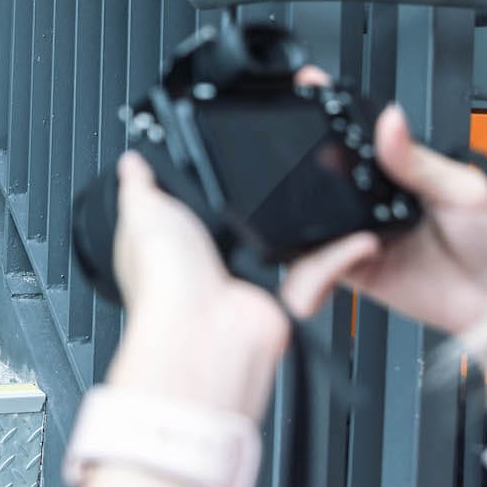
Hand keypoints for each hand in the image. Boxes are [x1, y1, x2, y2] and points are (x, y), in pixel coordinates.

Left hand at [107, 152, 374, 421]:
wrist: (201, 326)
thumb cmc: (163, 278)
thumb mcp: (142, 214)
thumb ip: (140, 186)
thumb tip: (132, 163)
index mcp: (180, 243)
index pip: (206, 207)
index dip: (219, 187)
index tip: (239, 160)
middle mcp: (217, 262)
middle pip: (256, 220)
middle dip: (275, 201)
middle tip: (289, 178)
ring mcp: (252, 278)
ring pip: (292, 242)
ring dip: (312, 226)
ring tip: (326, 198)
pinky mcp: (283, 293)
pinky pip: (319, 268)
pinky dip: (340, 253)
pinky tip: (354, 236)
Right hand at [283, 96, 486, 334]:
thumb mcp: (462, 188)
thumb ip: (417, 159)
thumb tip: (390, 120)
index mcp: (391, 171)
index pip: (347, 136)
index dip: (320, 111)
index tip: (308, 86)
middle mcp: (364, 202)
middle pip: (309, 182)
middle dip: (296, 177)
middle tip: (312, 177)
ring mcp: (353, 238)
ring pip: (300, 231)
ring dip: (313, 235)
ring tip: (360, 240)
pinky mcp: (351, 274)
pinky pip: (315, 270)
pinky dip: (324, 265)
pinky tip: (361, 254)